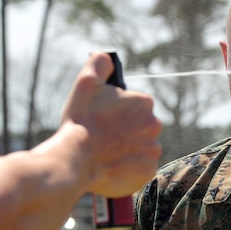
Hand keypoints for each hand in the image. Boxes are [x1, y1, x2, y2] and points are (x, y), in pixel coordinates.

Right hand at [62, 52, 161, 196]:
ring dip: (128, 150)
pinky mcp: (147, 171)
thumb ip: (100, 63)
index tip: (104, 119)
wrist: (75, 158)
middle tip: (104, 137)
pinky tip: (112, 166)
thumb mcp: (86, 82)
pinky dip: (129, 169)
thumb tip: (110, 59)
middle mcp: (155, 125)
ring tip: (106, 153)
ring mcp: (152, 150)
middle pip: (140, 127)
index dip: (117, 113)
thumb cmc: (81, 120)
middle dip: (125, 131)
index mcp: (144, 103)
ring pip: (141, 148)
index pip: (134, 106)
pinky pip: (140, 168)